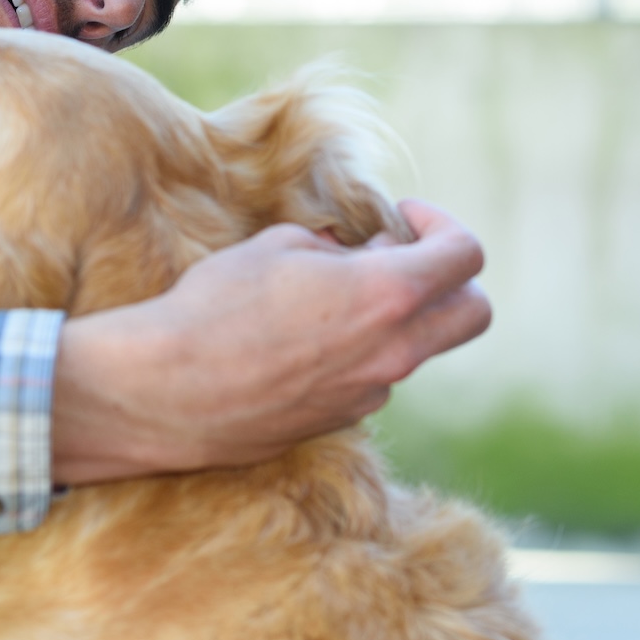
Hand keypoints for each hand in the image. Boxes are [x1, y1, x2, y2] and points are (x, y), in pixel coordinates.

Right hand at [49, 200, 490, 483]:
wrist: (166, 390)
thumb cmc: (213, 306)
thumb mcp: (273, 249)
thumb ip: (328, 248)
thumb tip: (344, 253)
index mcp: (387, 295)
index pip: (464, 255)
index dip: (441, 225)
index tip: (401, 218)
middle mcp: (394, 351)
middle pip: (473, 314)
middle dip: (452, 280)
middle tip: (400, 259)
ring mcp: (370, 393)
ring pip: (415, 348)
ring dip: (392, 319)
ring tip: (325, 300)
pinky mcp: (339, 421)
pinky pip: (369, 379)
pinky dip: (353, 355)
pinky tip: (294, 345)